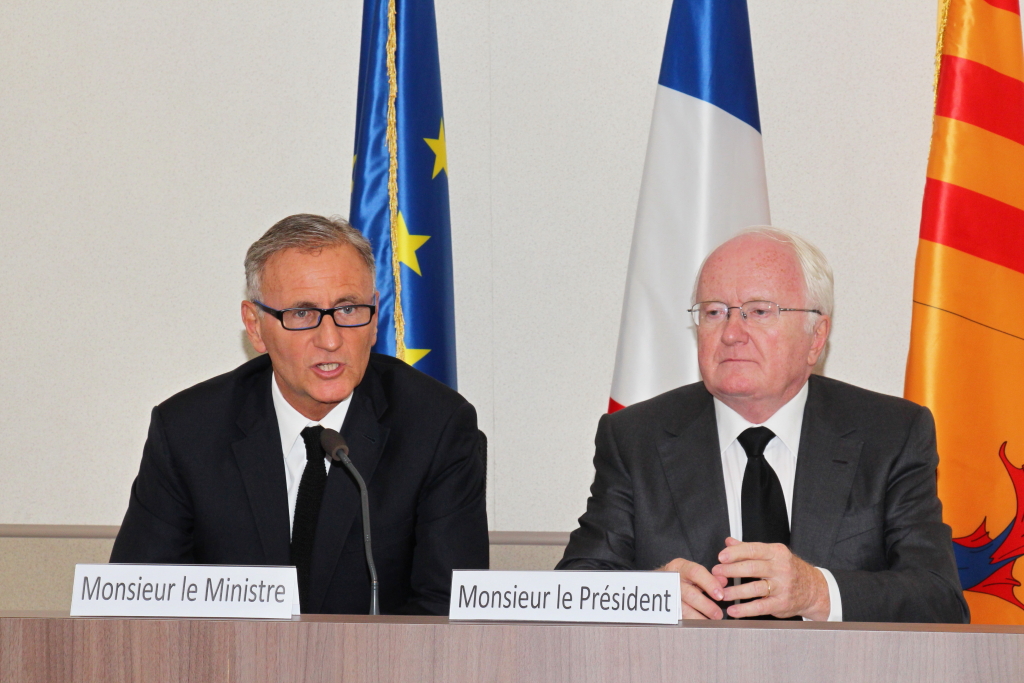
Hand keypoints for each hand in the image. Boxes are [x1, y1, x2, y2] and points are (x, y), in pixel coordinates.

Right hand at [658, 557, 728, 619]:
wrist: (658, 581)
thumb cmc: (681, 576)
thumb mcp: (693, 571)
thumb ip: (710, 576)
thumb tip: (723, 581)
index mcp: (680, 566)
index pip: (695, 572)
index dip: (709, 583)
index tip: (720, 595)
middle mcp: (672, 580)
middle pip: (690, 594)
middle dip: (706, 606)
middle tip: (718, 614)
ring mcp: (667, 595)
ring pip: (683, 609)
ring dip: (699, 617)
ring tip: (711, 622)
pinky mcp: (666, 608)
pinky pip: (679, 618)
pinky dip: (691, 622)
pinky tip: (701, 626)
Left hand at [712, 537, 829, 619]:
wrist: (814, 589)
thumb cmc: (789, 570)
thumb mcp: (773, 554)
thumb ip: (749, 549)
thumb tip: (728, 542)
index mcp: (777, 553)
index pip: (753, 549)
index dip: (735, 553)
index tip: (721, 557)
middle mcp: (781, 568)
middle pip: (752, 567)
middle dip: (731, 570)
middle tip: (716, 573)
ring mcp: (782, 587)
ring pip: (755, 588)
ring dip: (735, 591)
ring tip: (721, 593)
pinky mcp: (782, 604)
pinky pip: (761, 607)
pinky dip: (745, 609)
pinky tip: (733, 610)